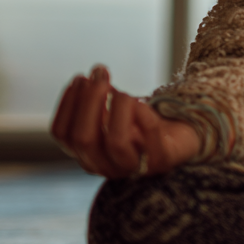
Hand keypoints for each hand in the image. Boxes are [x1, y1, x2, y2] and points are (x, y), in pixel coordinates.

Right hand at [50, 64, 200, 177]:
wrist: (181, 135)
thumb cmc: (142, 122)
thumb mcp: (115, 111)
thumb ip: (100, 99)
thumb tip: (92, 76)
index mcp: (86, 154)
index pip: (62, 134)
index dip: (67, 104)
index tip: (79, 78)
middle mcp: (104, 165)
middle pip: (83, 138)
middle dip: (89, 101)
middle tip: (100, 76)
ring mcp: (132, 168)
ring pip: (115, 141)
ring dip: (117, 108)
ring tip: (123, 91)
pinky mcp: (160, 161)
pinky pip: (149, 138)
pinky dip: (143, 114)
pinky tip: (143, 101)